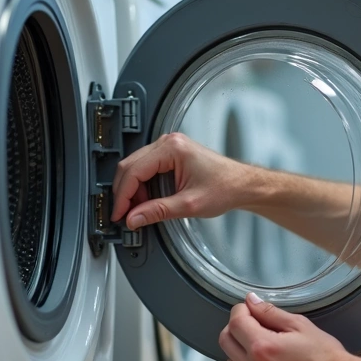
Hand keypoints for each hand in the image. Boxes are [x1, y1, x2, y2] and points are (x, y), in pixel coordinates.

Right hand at [110, 132, 252, 229]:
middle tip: (125, 215)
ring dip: (133, 191)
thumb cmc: (225, 187)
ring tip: (138, 211)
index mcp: (172, 149)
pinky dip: (142, 186)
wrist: (242, 185)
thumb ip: (158, 211)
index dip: (123, 196)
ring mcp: (169, 147)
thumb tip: (134, 218)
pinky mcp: (171, 155)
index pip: (134, 171)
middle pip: (130, 166)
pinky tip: (146, 201)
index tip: (118, 214)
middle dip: (125, 193)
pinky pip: (146, 168)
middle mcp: (169, 143)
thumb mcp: (189, 204)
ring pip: (136, 167)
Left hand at [219, 293, 360, 360]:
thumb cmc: (327, 359)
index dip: (240, 310)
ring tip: (259, 346)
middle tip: (252, 323)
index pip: (235, 322)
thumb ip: (271, 313)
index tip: (249, 308)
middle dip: (235, 327)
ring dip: (238, 351)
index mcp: (263, 347)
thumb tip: (252, 301)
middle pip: (225, 341)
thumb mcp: (301, 326)